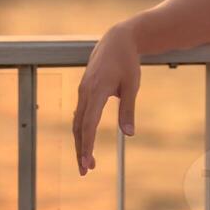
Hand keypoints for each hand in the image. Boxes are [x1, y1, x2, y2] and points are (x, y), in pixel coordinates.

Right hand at [72, 21, 140, 175]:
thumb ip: (128, 110)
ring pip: (77, 121)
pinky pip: (80, 113)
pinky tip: (86, 141)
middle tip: (85, 171)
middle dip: (80, 150)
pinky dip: (81, 129)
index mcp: (96, 91)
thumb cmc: (127, 62)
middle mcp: (85, 91)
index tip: (86, 163)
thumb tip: (129, 134)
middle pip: (78, 126)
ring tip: (89, 161)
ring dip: (81, 141)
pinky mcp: (85, 88)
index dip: (86, 145)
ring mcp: (83, 89)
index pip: (88, 124)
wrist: (118, 39)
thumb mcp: (132, 85)